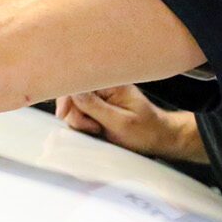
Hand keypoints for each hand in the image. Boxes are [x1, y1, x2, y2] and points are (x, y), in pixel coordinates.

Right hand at [55, 85, 201, 160]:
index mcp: (111, 83)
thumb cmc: (146, 131)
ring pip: (73, 108)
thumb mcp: (120, 121)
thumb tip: (73, 92)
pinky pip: (79, 115)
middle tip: (94, 128)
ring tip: (99, 130)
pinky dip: (83, 125)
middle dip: (76, 115)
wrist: (158, 139)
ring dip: (80, 122)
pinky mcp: (96, 108)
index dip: (66, 97)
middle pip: (72, 96)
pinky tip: (96, 130)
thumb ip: (94, 106)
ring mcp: (99, 98)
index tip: (63, 113)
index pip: (78, 82)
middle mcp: (103, 87)